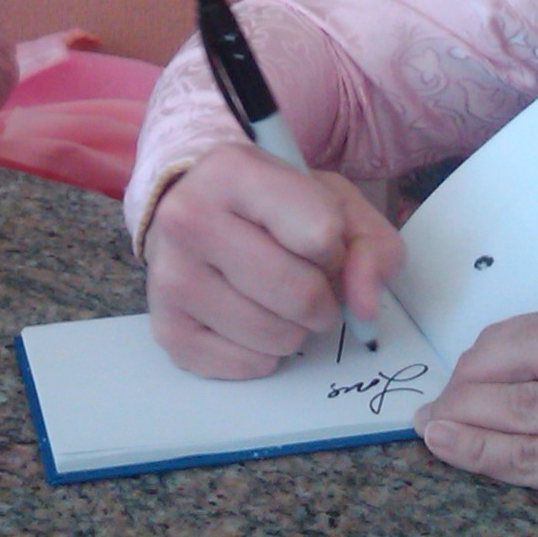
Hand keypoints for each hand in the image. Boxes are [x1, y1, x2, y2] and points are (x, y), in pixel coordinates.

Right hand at [143, 142, 402, 378]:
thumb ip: (371, 245)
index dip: (335, 250)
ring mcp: (170, 277)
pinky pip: (247, 366)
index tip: (319, 244)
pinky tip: (250, 321)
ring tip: (278, 300)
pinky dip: (265, 354)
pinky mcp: (166, 328)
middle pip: (300, 293)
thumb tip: (364, 307)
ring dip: (296, 329)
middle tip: (309, 284)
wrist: (198, 215)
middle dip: (323, 300)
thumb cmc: (272, 207)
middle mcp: (188, 218)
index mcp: (231, 170)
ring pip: (277, 336)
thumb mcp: (332, 202)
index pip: (321, 234)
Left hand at [412, 304, 537, 536]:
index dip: (504, 342)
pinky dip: (481, 449)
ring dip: (467, 410)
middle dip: (478, 371)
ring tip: (434, 419)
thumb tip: (505, 360)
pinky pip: (535, 457)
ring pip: (530, 404)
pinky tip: (448, 443)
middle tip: (443, 394)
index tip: (468, 364)